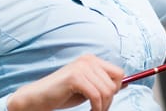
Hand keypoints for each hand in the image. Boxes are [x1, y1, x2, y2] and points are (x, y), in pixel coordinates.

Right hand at [7, 54, 124, 110]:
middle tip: (100, 109)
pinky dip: (97, 108)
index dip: (116, 88)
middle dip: (110, 100)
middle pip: (115, 82)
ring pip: (107, 91)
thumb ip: (103, 83)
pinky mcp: (75, 77)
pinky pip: (96, 96)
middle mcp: (88, 60)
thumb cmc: (63, 94)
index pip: (118, 73)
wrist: (38, 97)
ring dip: (103, 106)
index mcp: (92, 60)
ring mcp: (82, 67)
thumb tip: (126, 83)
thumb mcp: (87, 87)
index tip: (106, 100)